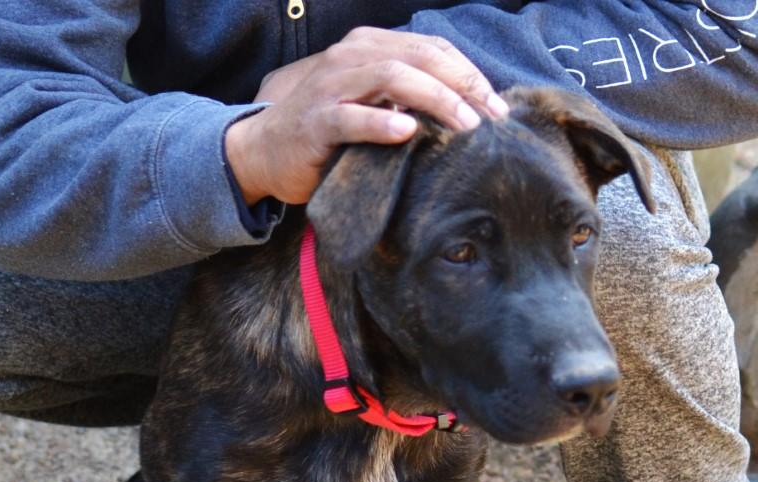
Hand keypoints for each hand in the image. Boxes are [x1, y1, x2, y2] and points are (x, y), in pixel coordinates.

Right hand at [224, 27, 507, 205]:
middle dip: (463, 86)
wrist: (266, 150)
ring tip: (465, 125)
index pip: (432, 50)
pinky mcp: (316, 121)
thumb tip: (465, 111)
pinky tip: (408, 133)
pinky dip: (381, 123)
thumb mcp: (372, 106)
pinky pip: (352, 118)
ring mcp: (332, 87)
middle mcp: (352, 58)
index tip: (498, 106)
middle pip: (420, 58)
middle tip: (492, 117)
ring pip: (392, 79)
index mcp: (371, 48)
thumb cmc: (328, 131)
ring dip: (434, 100)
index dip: (469, 74)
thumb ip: (408, 99)